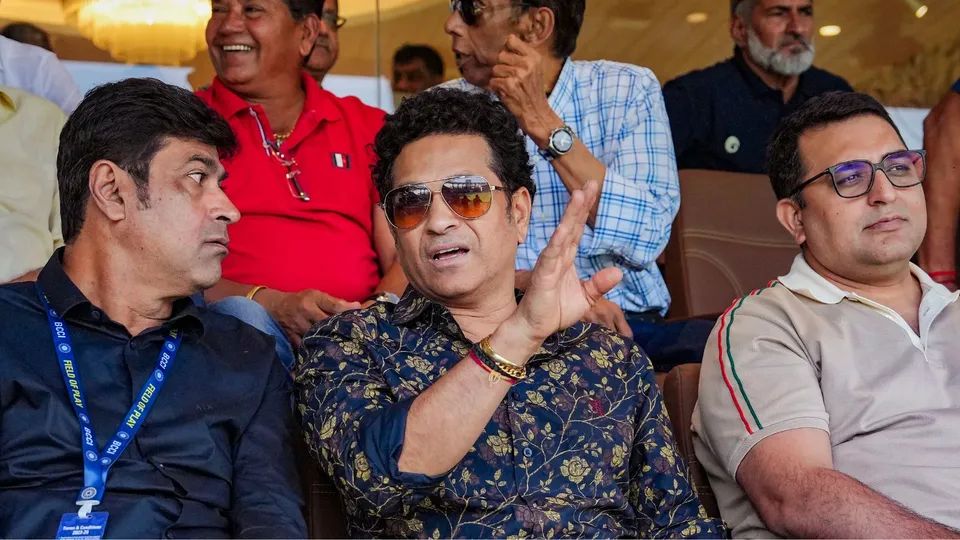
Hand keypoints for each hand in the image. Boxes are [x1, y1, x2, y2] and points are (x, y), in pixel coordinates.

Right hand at [258, 288, 360, 346]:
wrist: (276, 307)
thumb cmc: (302, 300)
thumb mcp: (317, 295)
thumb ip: (336, 302)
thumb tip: (358, 306)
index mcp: (313, 300)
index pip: (334, 306)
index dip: (348, 311)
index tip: (361, 315)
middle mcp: (305, 313)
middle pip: (326, 323)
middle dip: (341, 329)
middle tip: (357, 337)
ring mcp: (298, 327)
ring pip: (317, 336)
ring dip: (331, 341)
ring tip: (347, 349)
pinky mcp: (293, 339)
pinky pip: (305, 347)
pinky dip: (315, 352)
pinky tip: (328, 358)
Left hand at [489, 34, 560, 144]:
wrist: (536, 112)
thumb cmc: (532, 91)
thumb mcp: (534, 69)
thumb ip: (522, 55)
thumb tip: (506, 42)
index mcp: (534, 57)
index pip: (511, 40)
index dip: (507, 50)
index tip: (510, 60)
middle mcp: (527, 63)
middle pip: (501, 55)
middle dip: (502, 67)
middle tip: (511, 78)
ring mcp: (518, 74)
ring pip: (495, 69)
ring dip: (499, 79)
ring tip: (510, 86)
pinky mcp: (509, 85)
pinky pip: (493, 81)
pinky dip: (496, 88)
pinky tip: (507, 93)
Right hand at [508, 181, 622, 343]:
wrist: (535, 328)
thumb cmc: (554, 311)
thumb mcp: (585, 297)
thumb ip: (599, 283)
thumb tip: (619, 272)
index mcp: (567, 258)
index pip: (578, 229)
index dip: (585, 209)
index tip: (593, 188)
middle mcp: (558, 256)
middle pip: (572, 224)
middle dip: (581, 203)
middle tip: (590, 181)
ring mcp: (549, 263)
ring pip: (562, 234)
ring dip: (570, 215)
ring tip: (578, 194)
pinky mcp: (543, 276)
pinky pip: (551, 255)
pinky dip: (558, 241)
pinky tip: (564, 228)